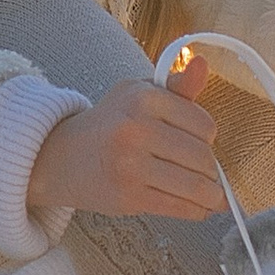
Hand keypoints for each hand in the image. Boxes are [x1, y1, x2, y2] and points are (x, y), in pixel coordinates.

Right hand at [28, 67, 224, 222]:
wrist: (62, 156)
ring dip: (211, 196)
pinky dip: (196, 210)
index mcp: (144, 98)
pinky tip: (198, 207)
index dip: (208, 137)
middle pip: (202, 157)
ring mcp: (131, 165)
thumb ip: (176, 86)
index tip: (201, 143)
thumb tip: (202, 64)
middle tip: (209, 173)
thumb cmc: (109, 124)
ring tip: (212, 196)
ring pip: (195, 186)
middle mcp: (137, 129)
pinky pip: (178, 207)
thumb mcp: (138, 94)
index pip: (204, 124)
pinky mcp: (128, 196)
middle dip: (212, 170)